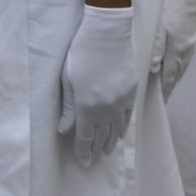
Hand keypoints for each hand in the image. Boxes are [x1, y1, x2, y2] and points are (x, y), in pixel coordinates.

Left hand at [57, 6, 135, 166]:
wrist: (107, 32)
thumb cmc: (81, 53)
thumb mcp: (67, 80)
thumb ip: (67, 108)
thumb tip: (63, 131)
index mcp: (86, 106)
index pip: (85, 138)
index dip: (84, 152)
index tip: (83, 162)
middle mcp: (106, 108)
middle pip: (102, 136)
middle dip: (97, 149)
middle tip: (95, 159)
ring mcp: (121, 101)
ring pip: (117, 128)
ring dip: (111, 141)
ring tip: (107, 150)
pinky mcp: (131, 91)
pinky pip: (128, 116)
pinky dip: (123, 127)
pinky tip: (121, 132)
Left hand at [148, 0, 195, 99]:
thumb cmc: (167, 9)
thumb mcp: (157, 29)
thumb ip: (155, 51)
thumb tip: (152, 71)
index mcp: (176, 51)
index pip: (168, 78)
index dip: (163, 91)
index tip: (158, 103)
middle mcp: (185, 52)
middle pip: (176, 76)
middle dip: (168, 88)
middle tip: (160, 101)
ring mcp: (190, 46)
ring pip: (180, 68)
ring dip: (173, 78)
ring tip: (166, 89)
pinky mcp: (191, 39)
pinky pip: (184, 59)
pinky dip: (177, 68)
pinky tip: (173, 69)